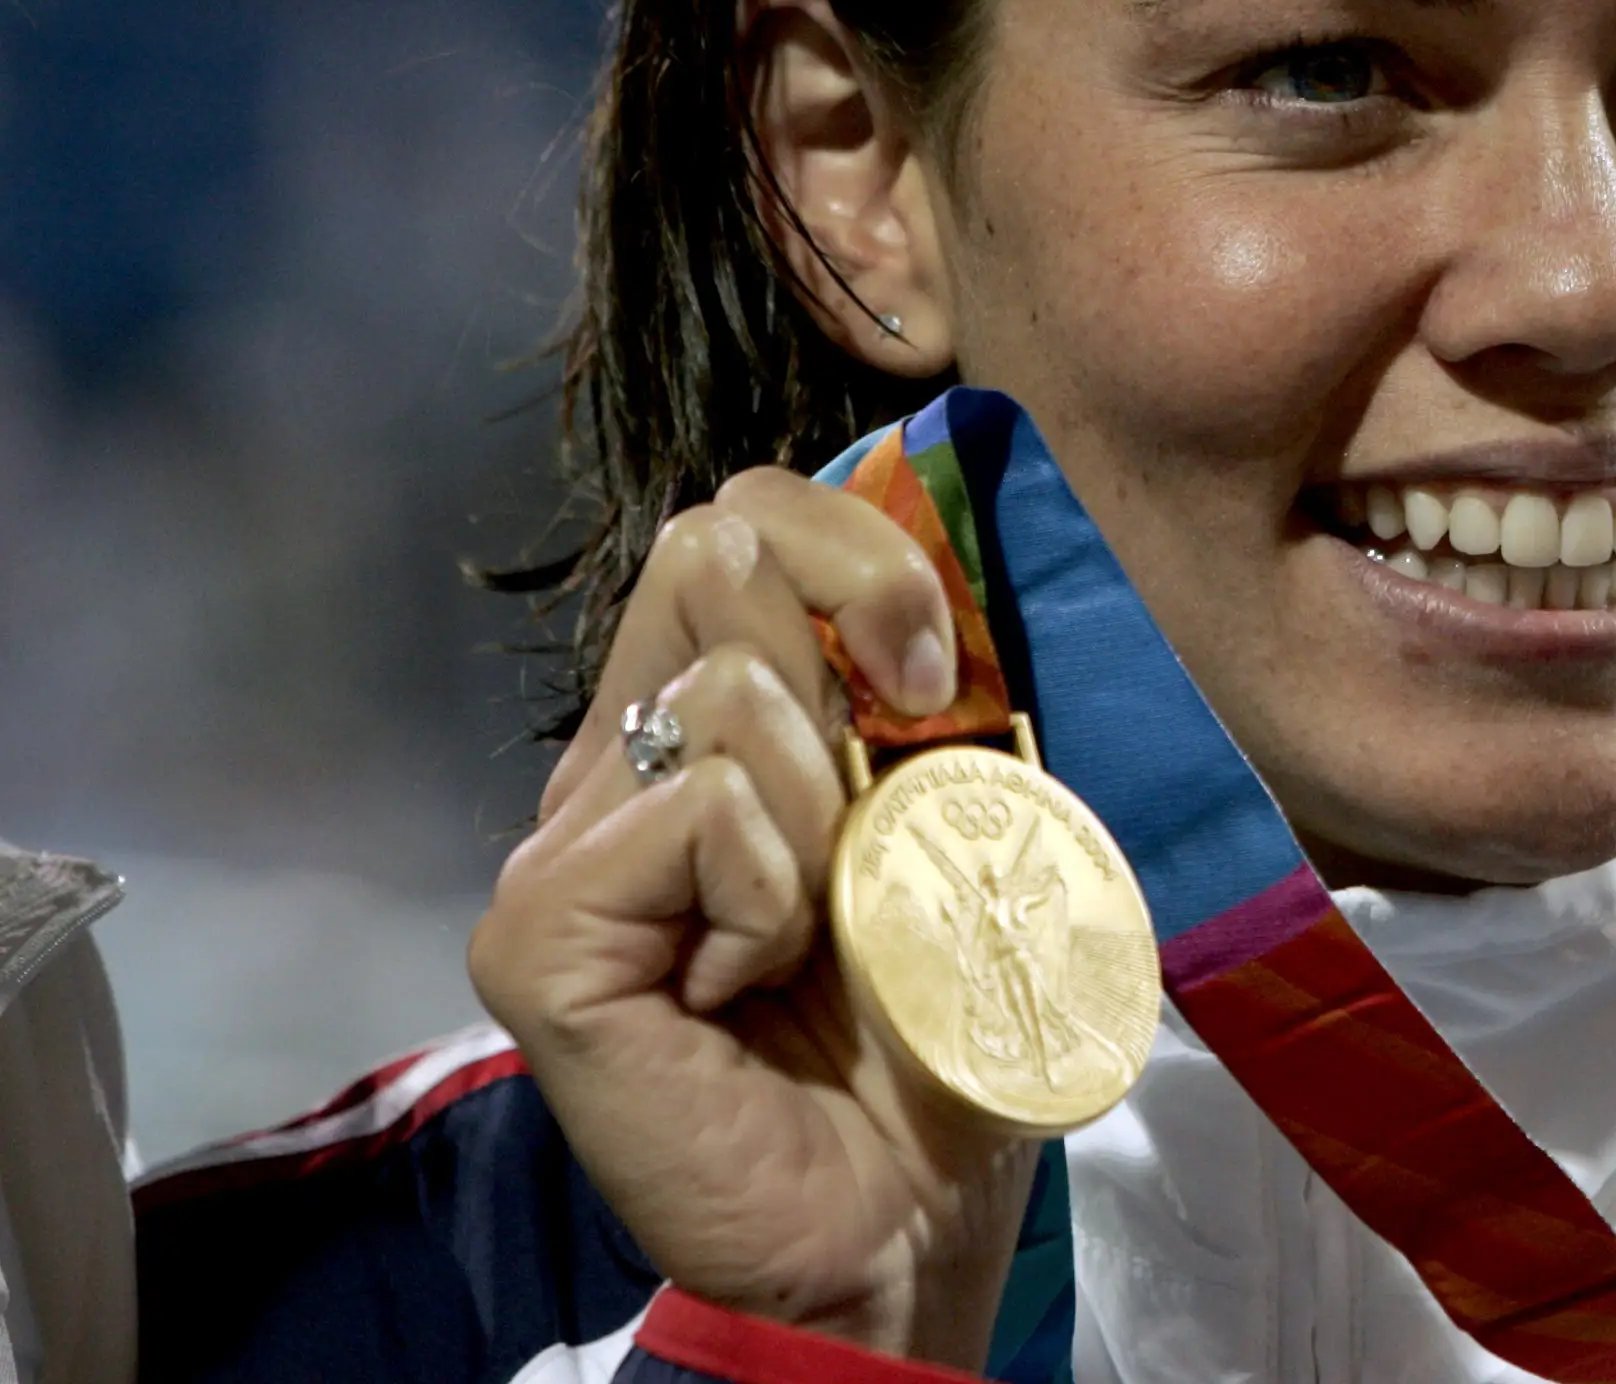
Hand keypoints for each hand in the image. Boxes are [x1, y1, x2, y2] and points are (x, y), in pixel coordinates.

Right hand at [469, 471, 1039, 1364]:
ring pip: (729, 692)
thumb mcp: (960, 814)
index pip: (744, 513)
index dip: (860, 556)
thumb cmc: (938, 1026)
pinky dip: (773, 896)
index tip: (937, 676)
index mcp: (707, 719)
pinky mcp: (540, 931)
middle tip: (883, 801)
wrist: (904, 1217)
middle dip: (850, 647)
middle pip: (713, 545)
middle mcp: (616, 761)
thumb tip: (938, 522)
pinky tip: (750, 988)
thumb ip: (921, 686)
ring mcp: (563, 844)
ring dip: (828, 816)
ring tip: (810, 933)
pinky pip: (701, 813)